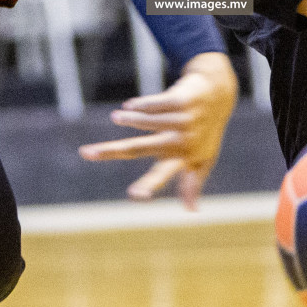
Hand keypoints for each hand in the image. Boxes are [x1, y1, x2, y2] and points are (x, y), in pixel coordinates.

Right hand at [77, 51, 236, 208]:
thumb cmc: (206, 133)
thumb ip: (194, 182)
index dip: (148, 185)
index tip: (134, 196)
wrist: (218, 96)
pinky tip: (128, 106)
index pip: (162, 175)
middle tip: (88, 153)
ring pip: (147, 122)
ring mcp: (181, 120)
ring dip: (130, 120)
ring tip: (116, 118)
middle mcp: (180, 141)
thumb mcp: (204, 159)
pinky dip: (140, 105)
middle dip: (112, 150)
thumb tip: (191, 210)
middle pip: (140, 148)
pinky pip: (155, 104)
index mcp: (183, 159)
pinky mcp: (180, 101)